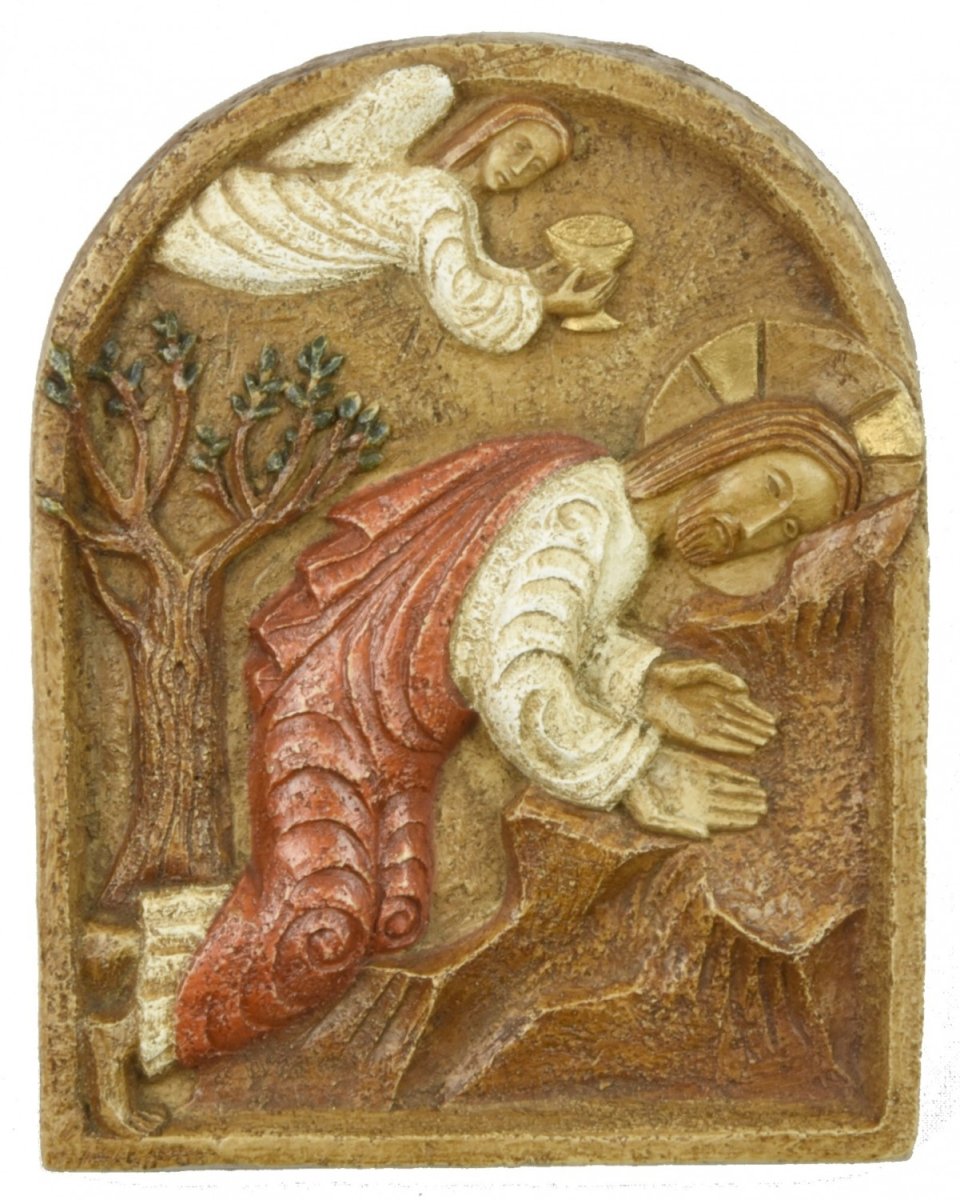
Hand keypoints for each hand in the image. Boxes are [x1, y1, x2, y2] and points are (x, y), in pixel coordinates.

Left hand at [543, 267, 617, 316]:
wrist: (550, 305)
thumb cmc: (556, 297)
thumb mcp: (568, 285)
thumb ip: (575, 278)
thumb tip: (582, 268)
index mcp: (585, 301)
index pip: (598, 292)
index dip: (605, 285)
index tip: (611, 277)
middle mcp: (589, 305)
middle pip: (604, 293)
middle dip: (611, 284)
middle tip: (617, 276)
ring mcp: (589, 305)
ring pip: (604, 293)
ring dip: (611, 284)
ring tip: (615, 275)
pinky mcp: (588, 303)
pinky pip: (600, 293)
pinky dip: (606, 286)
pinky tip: (609, 279)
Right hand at [623, 747, 766, 839]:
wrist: (623, 767)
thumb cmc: (633, 796)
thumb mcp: (650, 817)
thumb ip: (678, 828)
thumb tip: (708, 835)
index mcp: (688, 813)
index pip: (721, 820)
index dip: (741, 820)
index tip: (758, 819)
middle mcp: (695, 800)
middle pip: (729, 805)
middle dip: (748, 806)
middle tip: (766, 806)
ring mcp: (696, 783)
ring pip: (729, 790)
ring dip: (747, 793)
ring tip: (763, 796)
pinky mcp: (693, 766)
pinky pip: (720, 773)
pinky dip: (736, 778)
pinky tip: (750, 780)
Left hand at [643, 657, 776, 754]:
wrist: (642, 686)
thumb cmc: (667, 673)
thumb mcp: (697, 670)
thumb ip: (721, 676)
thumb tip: (744, 690)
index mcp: (711, 692)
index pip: (739, 705)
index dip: (756, 713)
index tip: (772, 720)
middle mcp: (709, 709)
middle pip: (738, 720)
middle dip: (755, 727)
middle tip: (773, 734)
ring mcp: (701, 723)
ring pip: (731, 732)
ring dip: (748, 737)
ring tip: (765, 741)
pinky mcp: (691, 735)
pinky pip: (717, 743)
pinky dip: (733, 746)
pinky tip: (747, 749)